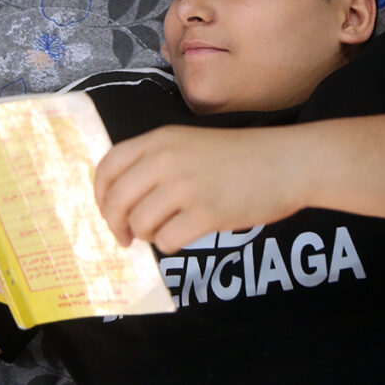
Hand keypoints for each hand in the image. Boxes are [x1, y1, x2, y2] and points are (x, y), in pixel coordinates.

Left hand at [93, 125, 303, 253]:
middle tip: (125, 236)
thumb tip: (120, 200)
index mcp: (160, 139)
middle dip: (115, 224)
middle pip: (116, 201)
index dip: (100, 194)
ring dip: (146, 235)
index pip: (108, 167)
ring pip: (139, 224)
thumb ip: (155, 162)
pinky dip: (170, 244)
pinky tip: (186, 234)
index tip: (106, 210)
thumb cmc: (239, 157)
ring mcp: (185, 187)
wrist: (285, 162)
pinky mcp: (205, 214)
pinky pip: (166, 241)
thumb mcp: (189, 143)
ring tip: (165, 230)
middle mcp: (166, 160)